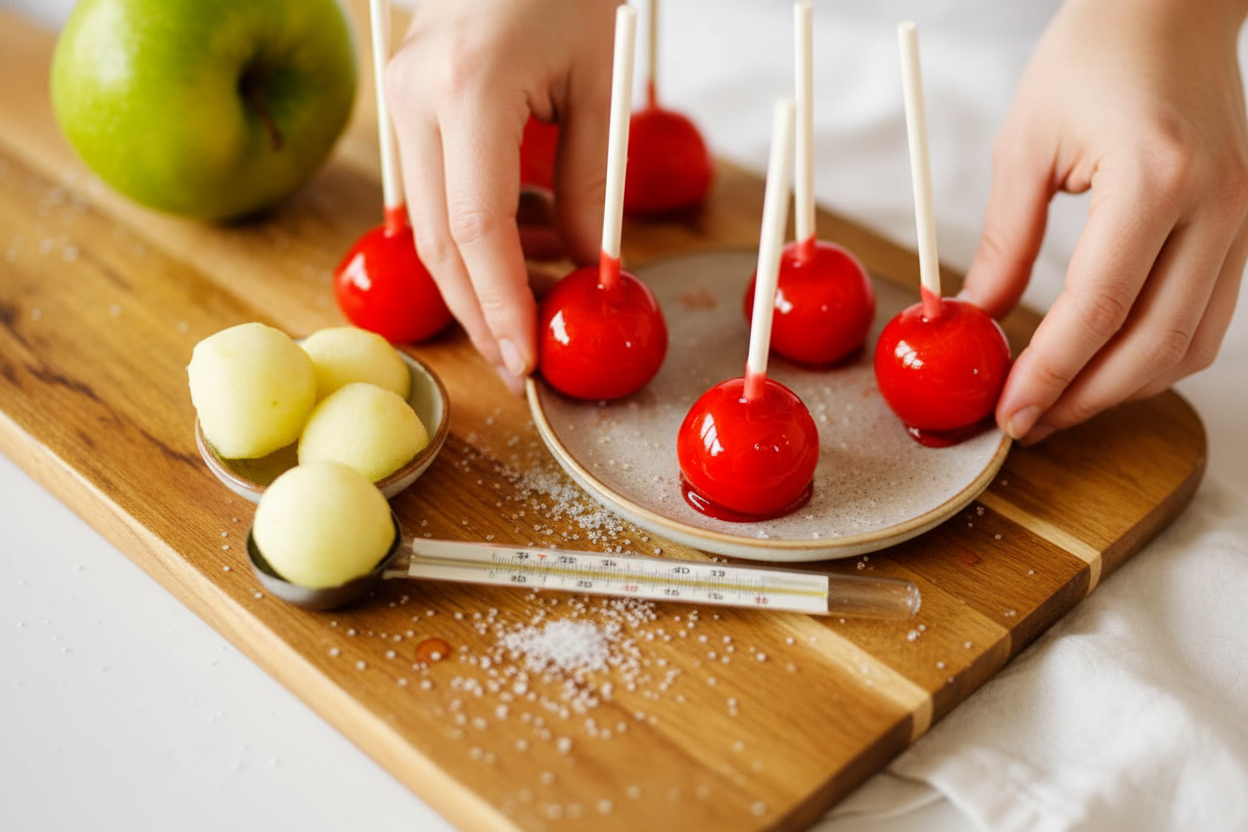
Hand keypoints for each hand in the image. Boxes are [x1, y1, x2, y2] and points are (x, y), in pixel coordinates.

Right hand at [384, 0, 618, 392]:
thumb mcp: (601, 84)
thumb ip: (590, 184)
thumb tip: (579, 265)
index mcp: (469, 89)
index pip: (477, 229)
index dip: (500, 304)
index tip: (524, 360)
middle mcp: (416, 97)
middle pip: (441, 241)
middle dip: (481, 310)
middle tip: (522, 359)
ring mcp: (402, 98)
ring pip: (430, 223)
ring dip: (482, 273)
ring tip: (544, 285)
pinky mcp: (406, 100)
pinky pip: (434, 190)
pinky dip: (475, 230)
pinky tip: (527, 235)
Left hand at [960, 0, 1247, 443]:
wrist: (1171, 6)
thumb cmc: (1095, 55)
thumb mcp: (1026, 146)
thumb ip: (1006, 242)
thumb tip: (978, 318)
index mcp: (1155, 180)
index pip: (1099, 310)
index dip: (1050, 375)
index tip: (1009, 414)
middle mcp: (1216, 207)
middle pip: (1154, 347)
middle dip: (1085, 400)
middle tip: (1026, 423)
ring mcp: (1243, 219)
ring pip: (1191, 346)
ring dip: (1122, 388)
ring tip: (1057, 402)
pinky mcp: (1245, 225)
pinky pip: (1209, 319)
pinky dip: (1155, 356)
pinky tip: (1104, 363)